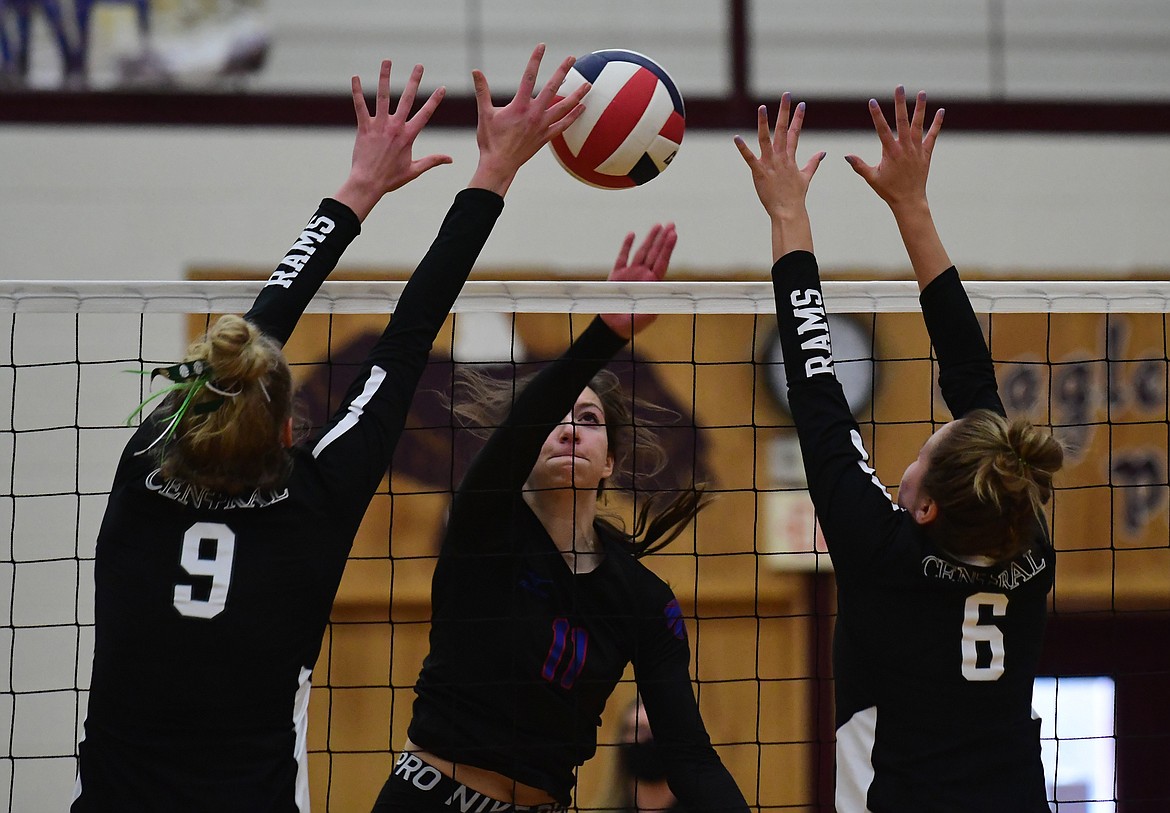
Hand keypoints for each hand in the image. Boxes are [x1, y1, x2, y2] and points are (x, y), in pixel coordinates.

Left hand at [334, 60, 451, 220]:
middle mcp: (395, 127)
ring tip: (387, 61)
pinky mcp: (364, 127)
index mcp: (408, 136)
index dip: (435, 100)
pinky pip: (360, 106)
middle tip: (419, 66)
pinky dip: (357, 91)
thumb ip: (433, 161)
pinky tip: (355, 77)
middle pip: (407, 99)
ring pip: (383, 96)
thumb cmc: (391, 179)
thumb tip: (451, 159)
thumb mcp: (415, 170)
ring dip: (386, 77)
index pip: (425, 114)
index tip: (441, 88)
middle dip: (414, 81)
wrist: (368, 183)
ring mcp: (379, 126)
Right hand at [468, 43, 589, 195]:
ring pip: (564, 107)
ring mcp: (542, 126)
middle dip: (562, 71)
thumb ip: (482, 91)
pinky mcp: (545, 137)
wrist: (499, 164)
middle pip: (552, 88)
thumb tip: (475, 71)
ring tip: (588, 85)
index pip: (529, 77)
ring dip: (576, 95)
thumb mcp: (485, 113)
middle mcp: (534, 114)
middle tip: (572, 58)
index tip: (542, 46)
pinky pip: (563, 125)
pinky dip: (573, 116)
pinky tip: (582, 108)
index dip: (535, 60)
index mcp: (519, 106)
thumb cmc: (490, 140)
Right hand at [600, 223, 676, 339]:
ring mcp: (630, 274)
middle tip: (671, 224)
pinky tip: (632, 234)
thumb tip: (665, 294)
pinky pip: (622, 258)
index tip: (674, 234)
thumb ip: (655, 304)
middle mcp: (643, 276)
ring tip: (657, 226)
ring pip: (641, 252)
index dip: (668, 248)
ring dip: (649, 238)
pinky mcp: (616, 275)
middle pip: (655, 253)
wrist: (614, 327)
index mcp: (653, 284)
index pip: (662, 262)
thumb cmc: (632, 324)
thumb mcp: (647, 315)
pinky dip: (626, 246)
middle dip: (663, 239)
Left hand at [734, 93, 824, 221]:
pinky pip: (750, 158)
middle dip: (785, 112)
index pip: (796, 133)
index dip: (798, 118)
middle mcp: (781, 157)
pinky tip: (736, 137)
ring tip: (762, 107)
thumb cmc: (796, 196)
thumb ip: (813, 163)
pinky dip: (743, 148)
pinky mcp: (759, 173)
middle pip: (783, 130)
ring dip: (764, 123)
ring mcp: (770, 164)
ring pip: (766, 139)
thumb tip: (823, 153)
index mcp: (791, 157)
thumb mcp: (806, 177)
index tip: (801, 104)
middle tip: (786, 95)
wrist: (788, 211)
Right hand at [845, 86, 944, 211]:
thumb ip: (859, 165)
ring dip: (920, 108)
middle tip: (899, 87)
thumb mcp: (871, 178)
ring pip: (919, 125)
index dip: (876, 115)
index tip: (872, 102)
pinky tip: (941, 111)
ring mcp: (917, 149)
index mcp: (891, 152)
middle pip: (902, 121)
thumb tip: (846, 155)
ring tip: (921, 92)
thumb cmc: (888, 190)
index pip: (882, 129)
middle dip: (900, 103)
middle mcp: (905, 148)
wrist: (909, 200)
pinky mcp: (926, 153)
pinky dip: (937, 124)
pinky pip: (933, 136)